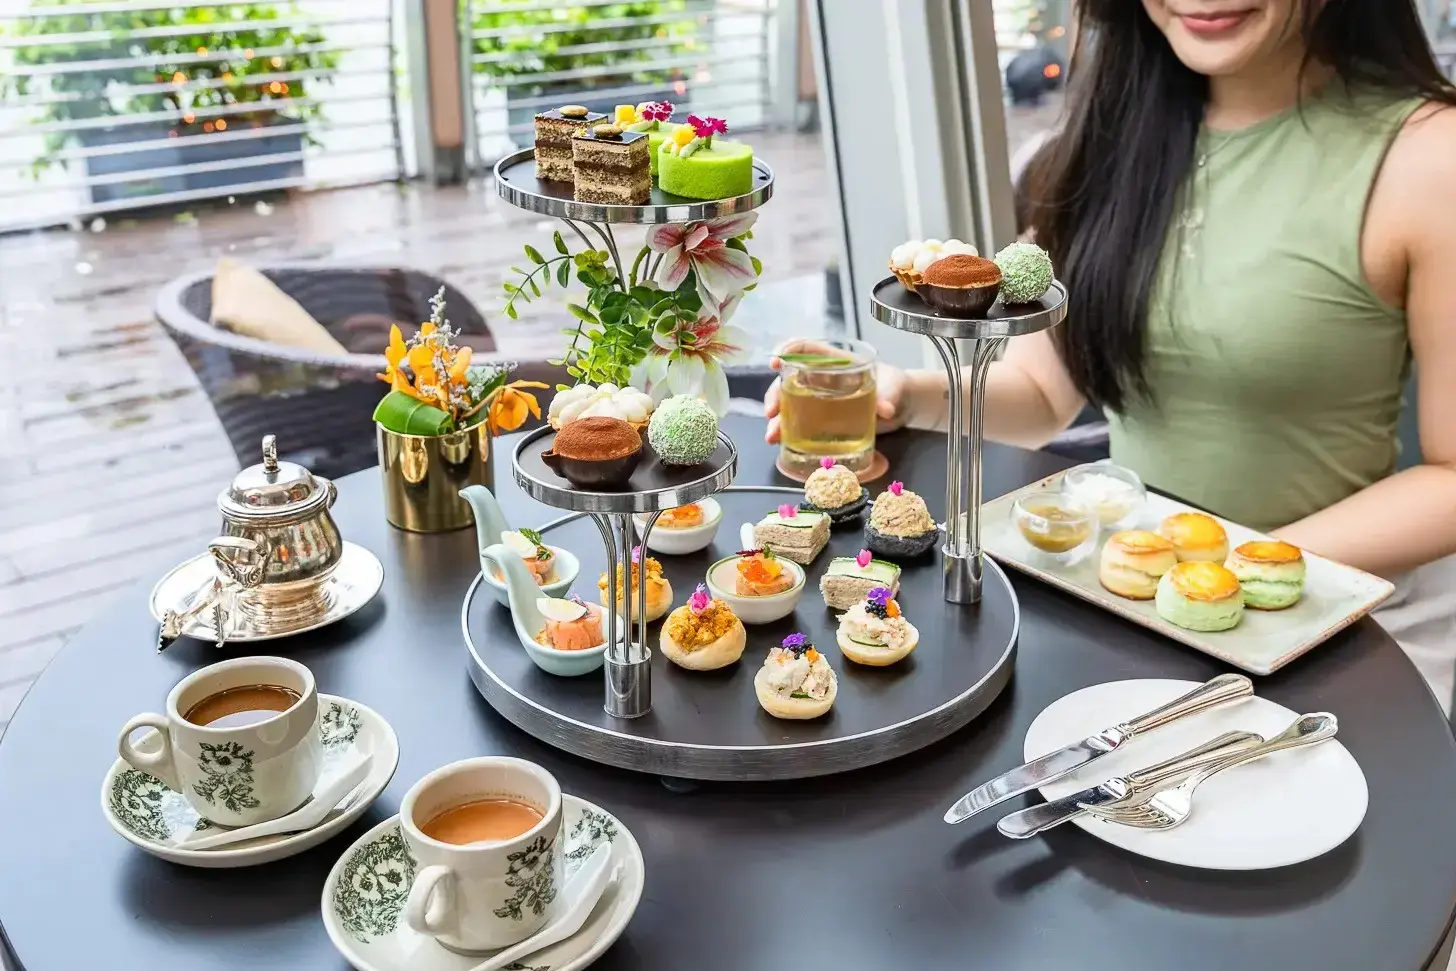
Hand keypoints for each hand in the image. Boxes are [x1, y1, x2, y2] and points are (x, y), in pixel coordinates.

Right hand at [763, 339, 911, 443]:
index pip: (806, 349)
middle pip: (789, 380)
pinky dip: (788, 433)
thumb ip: (889, 396)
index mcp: (836, 362)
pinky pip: (800, 424)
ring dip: (778, 420)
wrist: (902, 407)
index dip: (787, 352)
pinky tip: (782, 444)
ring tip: (773, 436)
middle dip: (775, 395)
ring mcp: (820, 400)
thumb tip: (885, 410)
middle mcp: (822, 379)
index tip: (776, 363)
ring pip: (790, 404)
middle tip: (772, 413)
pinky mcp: (822, 421)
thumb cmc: (895, 386)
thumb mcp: (894, 388)